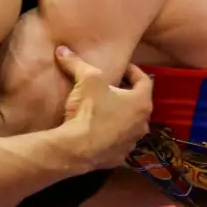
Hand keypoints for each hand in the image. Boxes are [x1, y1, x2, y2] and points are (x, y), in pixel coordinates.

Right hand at [54, 46, 152, 169]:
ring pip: (129, 124)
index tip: (122, 67)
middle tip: (112, 87)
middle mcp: (143, 124)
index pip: (144, 80)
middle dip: (126, 95)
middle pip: (138, 103)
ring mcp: (132, 143)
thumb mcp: (86, 80)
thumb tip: (62, 49)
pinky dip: (112, 134)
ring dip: (120, 116)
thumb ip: (77, 63)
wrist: (78, 149)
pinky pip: (118, 141)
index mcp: (141, 103)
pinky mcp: (119, 157)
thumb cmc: (90, 110)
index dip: (133, 71)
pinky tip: (98, 130)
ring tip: (104, 109)